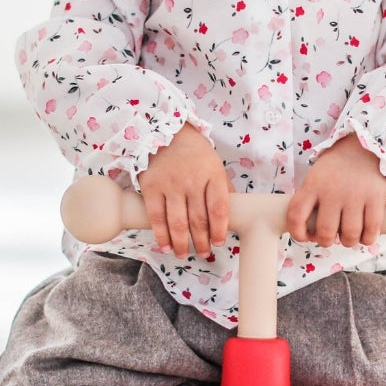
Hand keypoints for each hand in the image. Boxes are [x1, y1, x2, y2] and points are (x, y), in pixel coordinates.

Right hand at [139, 123, 231, 259]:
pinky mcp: (151, 187)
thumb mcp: (215, 166)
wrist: (164, 131)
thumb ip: (223, 189)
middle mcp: (192, 181)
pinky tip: (166, 245)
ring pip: (178, 222)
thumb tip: (234, 215)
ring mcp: (170, 184)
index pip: (219, 209)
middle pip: (198, 220)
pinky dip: (161, 235)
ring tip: (183, 253)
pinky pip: (156, 217)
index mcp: (212, 175)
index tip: (219, 243)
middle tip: (203, 254)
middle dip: (201, 242)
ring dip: (181, 243)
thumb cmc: (194, 153)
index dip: (219, 230)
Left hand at [286, 134, 385, 247]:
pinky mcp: (376, 197)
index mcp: (313, 184)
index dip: (297, 233)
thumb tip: (310, 232)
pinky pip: (371, 230)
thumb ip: (311, 200)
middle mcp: (332, 191)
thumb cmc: (338, 167)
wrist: (366, 144)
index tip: (305, 237)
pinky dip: (368, 239)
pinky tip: (365, 235)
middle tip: (332, 237)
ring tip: (349, 236)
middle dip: (327, 241)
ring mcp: (355, 194)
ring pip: (349, 235)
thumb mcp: (317, 176)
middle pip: (325, 232)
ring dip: (348, 242)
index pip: (296, 216)